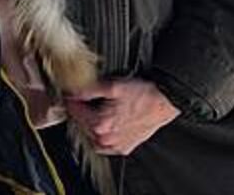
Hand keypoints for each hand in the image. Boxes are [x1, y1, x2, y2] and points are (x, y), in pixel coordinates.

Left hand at [64, 78, 179, 155]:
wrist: (165, 102)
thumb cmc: (144, 95)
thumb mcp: (113, 86)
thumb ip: (90, 90)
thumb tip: (74, 92)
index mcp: (101, 124)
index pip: (75, 112)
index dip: (70, 101)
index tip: (68, 95)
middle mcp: (107, 138)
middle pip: (82, 125)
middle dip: (79, 112)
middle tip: (79, 102)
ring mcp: (116, 145)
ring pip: (92, 137)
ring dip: (89, 125)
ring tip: (92, 112)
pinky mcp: (125, 147)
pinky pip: (106, 146)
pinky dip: (102, 137)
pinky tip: (104, 127)